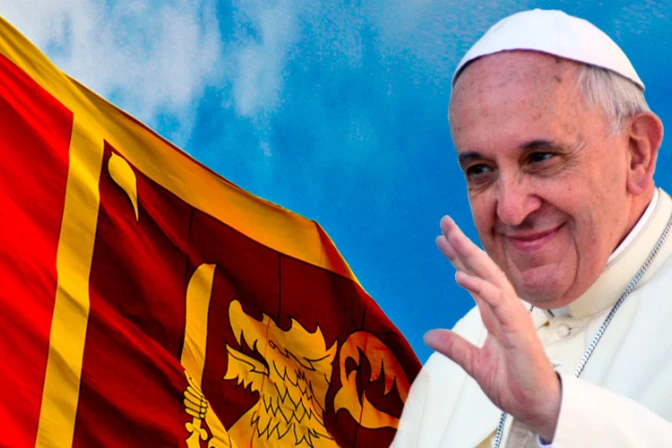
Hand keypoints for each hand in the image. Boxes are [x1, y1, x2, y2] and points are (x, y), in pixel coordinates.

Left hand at [425, 216, 560, 440]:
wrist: (537, 407)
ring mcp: (513, 317)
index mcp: (494, 315)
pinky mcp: (518, 331)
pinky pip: (498, 303)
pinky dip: (480, 288)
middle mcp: (505, 310)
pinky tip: (461, 276)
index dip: (458, 259)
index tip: (441, 240)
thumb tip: (429, 335)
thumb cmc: (514, 383)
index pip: (474, 279)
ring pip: (491, 278)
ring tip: (452, 238)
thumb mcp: (475, 365)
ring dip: (471, 257)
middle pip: (482, 270)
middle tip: (444, 223)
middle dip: (463, 246)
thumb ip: (454, 348)